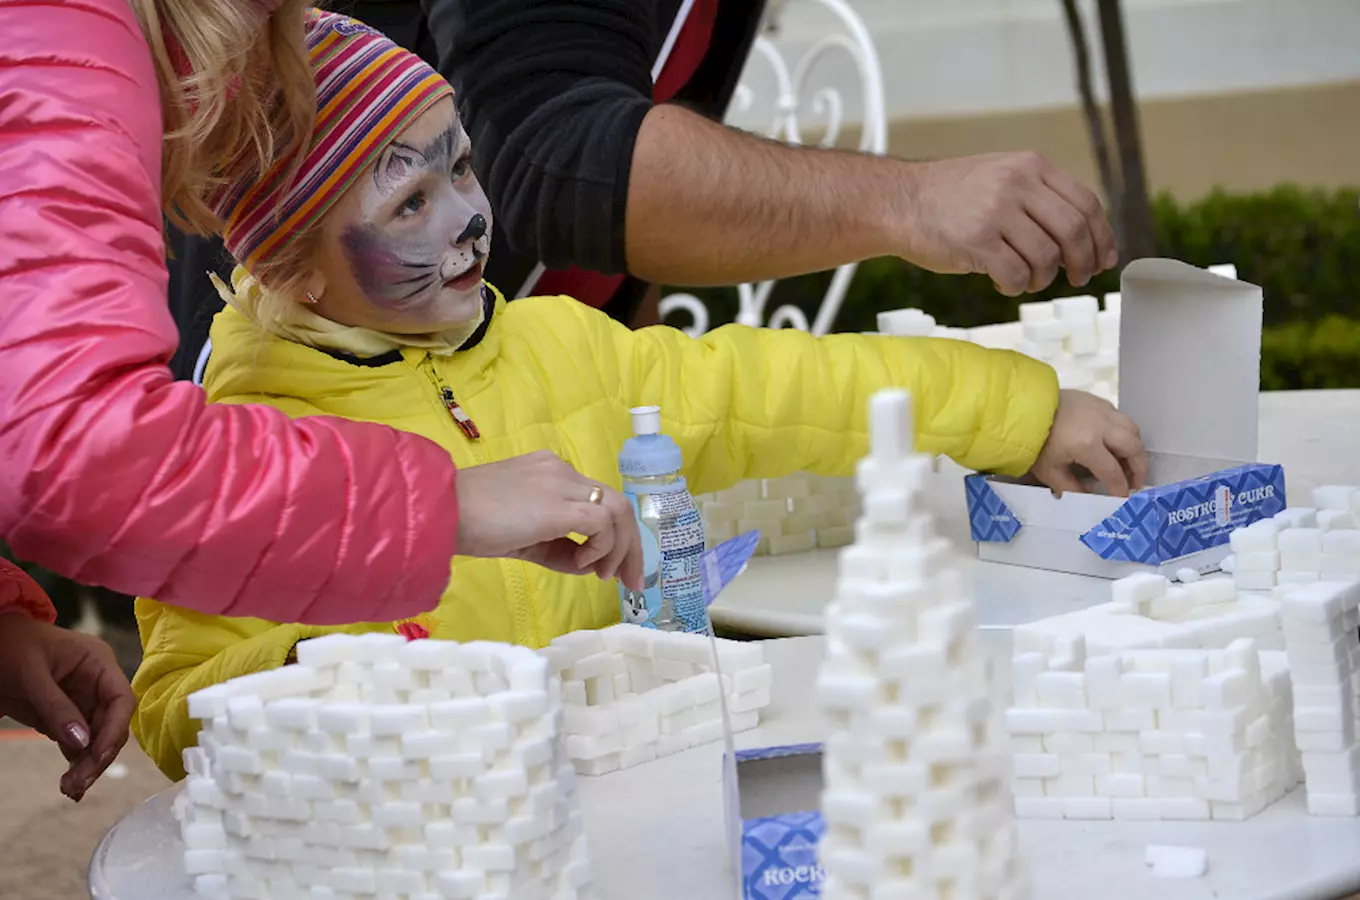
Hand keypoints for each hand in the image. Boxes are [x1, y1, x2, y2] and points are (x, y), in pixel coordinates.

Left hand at [0, 615, 134, 800]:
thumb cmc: (9, 646)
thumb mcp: (30, 674)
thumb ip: (55, 707)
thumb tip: (81, 743)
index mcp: (98, 663)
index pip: (121, 699)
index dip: (114, 729)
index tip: (97, 756)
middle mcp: (96, 684)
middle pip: (111, 725)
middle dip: (98, 755)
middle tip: (79, 783)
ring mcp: (82, 701)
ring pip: (96, 739)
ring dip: (87, 765)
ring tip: (70, 788)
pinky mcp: (66, 717)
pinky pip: (78, 744)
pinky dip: (76, 764)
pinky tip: (70, 784)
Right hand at [455, 451, 643, 590]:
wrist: (441, 514)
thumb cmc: (470, 525)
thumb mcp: (521, 537)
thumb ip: (557, 546)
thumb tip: (587, 565)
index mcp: (551, 472)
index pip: (598, 501)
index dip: (614, 535)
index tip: (613, 568)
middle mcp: (562, 470)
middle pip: (617, 503)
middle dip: (630, 545)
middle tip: (631, 581)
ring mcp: (562, 482)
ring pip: (617, 510)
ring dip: (619, 548)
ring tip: (604, 576)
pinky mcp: (559, 503)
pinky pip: (601, 522)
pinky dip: (601, 547)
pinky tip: (582, 563)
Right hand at [896, 152, 1118, 295]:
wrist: (900, 201)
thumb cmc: (949, 196)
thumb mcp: (1001, 176)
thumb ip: (1039, 198)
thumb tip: (1080, 240)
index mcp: (1030, 166)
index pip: (1086, 203)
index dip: (1101, 237)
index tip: (1103, 258)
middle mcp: (1017, 185)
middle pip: (1073, 232)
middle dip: (1082, 263)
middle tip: (1077, 278)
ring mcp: (996, 212)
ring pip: (1045, 258)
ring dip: (1041, 278)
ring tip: (1027, 279)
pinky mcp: (976, 242)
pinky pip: (1014, 275)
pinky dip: (1015, 287)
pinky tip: (1003, 283)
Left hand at [1030, 390, 1148, 497]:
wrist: (1022, 409)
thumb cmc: (1033, 441)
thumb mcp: (1049, 471)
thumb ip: (1071, 488)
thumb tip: (1088, 499)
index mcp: (1086, 445)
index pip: (1112, 471)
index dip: (1120, 487)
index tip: (1123, 497)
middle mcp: (1100, 425)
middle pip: (1133, 447)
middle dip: (1139, 467)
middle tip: (1137, 482)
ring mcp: (1101, 410)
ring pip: (1132, 428)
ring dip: (1135, 447)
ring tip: (1129, 462)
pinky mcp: (1097, 400)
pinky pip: (1120, 416)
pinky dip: (1125, 430)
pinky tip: (1115, 442)